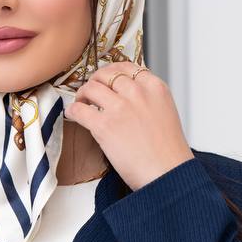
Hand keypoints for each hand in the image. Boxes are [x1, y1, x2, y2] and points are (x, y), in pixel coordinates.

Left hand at [63, 62, 193, 190]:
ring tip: (81, 103)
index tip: (106, 80)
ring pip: (91, 87)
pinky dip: (73, 110)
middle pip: (107, 74)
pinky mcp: (104, 125)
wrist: (168, 174)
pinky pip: (80, 110)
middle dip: (95, 81)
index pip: (128, 67)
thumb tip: (127, 97)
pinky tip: (73, 115)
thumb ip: (148, 100)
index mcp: (155, 88)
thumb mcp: (165, 113)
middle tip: (91, 92)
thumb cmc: (168, 152)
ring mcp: (120, 107)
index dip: (112, 73)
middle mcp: (138, 93)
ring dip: (82, 94)